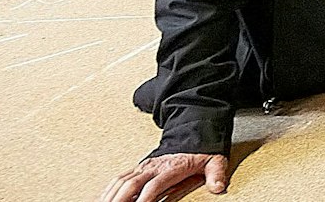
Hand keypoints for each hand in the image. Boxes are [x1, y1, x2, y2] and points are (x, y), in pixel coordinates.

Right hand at [99, 152, 229, 201]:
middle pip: (132, 184)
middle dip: (121, 199)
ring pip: (123, 180)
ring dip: (112, 195)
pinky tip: (105, 197)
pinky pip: (121, 177)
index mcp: (172, 167)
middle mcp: (155, 166)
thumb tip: (218, 187)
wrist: (194, 130)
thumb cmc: (202, 150)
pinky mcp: (141, 166)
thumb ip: (216, 174)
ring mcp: (146, 165)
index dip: (145, 198)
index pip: (154, 185)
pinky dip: (110, 188)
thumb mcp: (215, 160)